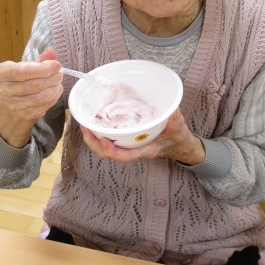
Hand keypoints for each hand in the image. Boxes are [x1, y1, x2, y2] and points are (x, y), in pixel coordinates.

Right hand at [0, 47, 62, 146]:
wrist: (13, 101)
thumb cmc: (20, 79)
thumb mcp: (26, 66)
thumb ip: (40, 59)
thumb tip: (51, 52)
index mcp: (0, 73)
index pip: (20, 72)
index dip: (41, 69)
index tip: (56, 65)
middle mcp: (2, 90)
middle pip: (32, 85)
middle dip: (51, 78)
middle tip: (60, 74)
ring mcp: (12, 105)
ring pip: (39, 98)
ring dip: (54, 89)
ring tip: (58, 82)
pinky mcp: (23, 114)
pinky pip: (43, 107)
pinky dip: (53, 98)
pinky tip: (56, 91)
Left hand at [79, 109, 205, 165]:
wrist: (180, 146)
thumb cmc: (178, 139)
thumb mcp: (179, 129)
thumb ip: (175, 119)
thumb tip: (171, 108)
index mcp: (145, 150)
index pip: (125, 156)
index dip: (111, 151)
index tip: (102, 140)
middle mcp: (134, 150)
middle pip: (108, 153)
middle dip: (94, 143)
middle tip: (84, 127)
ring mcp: (130, 147)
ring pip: (107, 149)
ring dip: (94, 138)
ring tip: (85, 124)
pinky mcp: (128, 142)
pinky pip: (111, 141)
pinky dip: (101, 134)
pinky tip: (97, 123)